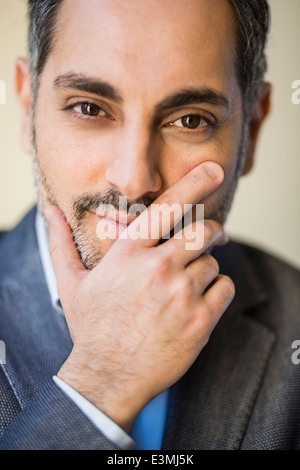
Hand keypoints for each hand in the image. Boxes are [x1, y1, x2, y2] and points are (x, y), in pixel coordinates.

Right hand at [45, 161, 234, 431]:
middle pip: (203, 231)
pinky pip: (224, 288)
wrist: (107, 377)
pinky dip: (217, 292)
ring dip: (205, 269)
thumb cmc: (92, 328)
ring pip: (212, 262)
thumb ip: (61, 242)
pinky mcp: (200, 320)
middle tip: (211, 236)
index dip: (194, 184)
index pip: (167, 208)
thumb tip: (48, 212)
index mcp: (128, 254)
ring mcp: (181, 294)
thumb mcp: (71, 283)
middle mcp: (158, 268)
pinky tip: (197, 304)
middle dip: (211, 230)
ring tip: (185, 287)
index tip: (214, 170)